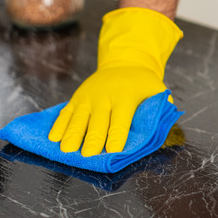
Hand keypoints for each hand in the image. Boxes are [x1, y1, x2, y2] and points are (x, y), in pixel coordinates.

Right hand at [48, 8, 181, 156]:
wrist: (124, 62)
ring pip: (78, 118)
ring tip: (66, 151)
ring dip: (72, 135)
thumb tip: (164, 121)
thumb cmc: (142, 84)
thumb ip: (161, 106)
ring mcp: (89, 97)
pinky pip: (66, 112)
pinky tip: (53, 139)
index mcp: (126, 97)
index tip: (113, 151)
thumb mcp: (157, 90)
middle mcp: (105, 97)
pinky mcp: (77, 98)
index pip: (120, 120)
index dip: (117, 136)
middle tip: (88, 155)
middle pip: (97, 122)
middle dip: (92, 139)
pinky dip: (59, 125)